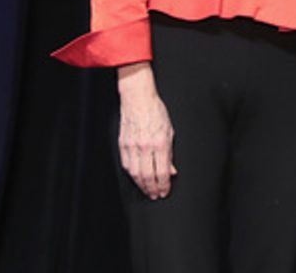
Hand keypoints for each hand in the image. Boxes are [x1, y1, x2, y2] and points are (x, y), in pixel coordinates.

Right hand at [117, 62, 176, 199]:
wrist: (138, 99)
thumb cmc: (156, 112)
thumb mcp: (170, 131)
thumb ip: (170, 153)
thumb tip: (172, 171)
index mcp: (160, 143)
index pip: (163, 171)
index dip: (164, 185)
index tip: (165, 192)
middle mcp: (146, 146)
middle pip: (148, 176)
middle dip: (153, 189)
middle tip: (156, 196)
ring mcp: (132, 146)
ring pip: (136, 173)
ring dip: (142, 185)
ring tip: (147, 191)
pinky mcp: (123, 144)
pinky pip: (127, 165)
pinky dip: (132, 175)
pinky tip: (136, 179)